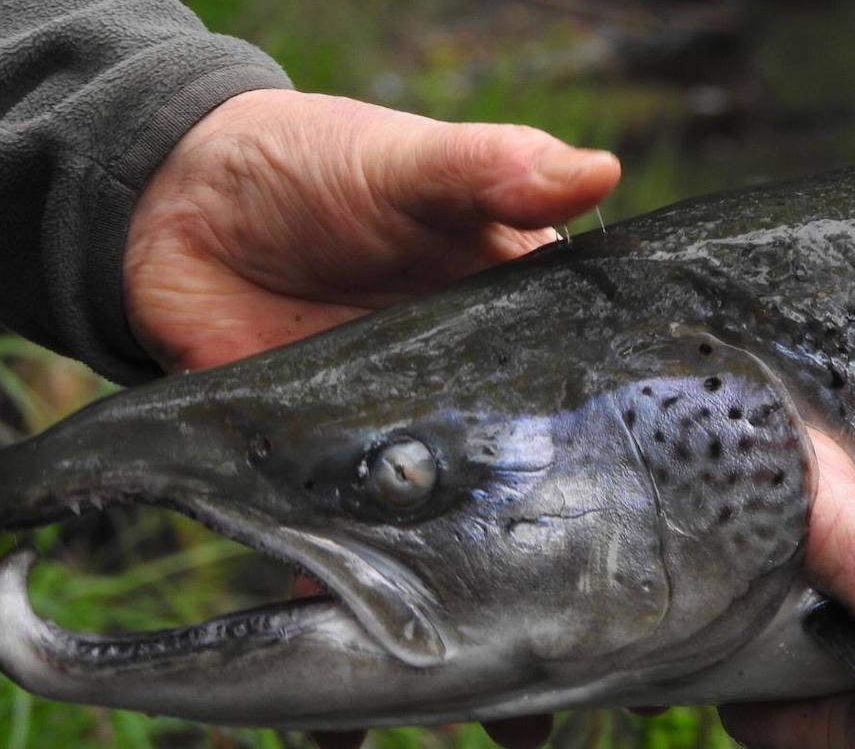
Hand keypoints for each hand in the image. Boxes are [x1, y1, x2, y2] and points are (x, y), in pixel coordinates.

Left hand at [124, 90, 614, 748]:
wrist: (175, 197)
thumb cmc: (314, 166)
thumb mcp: (411, 162)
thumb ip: (492, 169)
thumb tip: (598, 168)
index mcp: (514, 328)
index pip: (598, 412)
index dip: (635, 483)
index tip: (679, 554)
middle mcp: (464, 412)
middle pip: (532, 514)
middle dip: (564, 597)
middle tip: (597, 681)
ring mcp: (383, 458)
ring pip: (438, 563)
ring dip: (465, 643)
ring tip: (515, 729)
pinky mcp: (299, 481)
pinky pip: (326, 570)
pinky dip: (335, 635)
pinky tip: (354, 712)